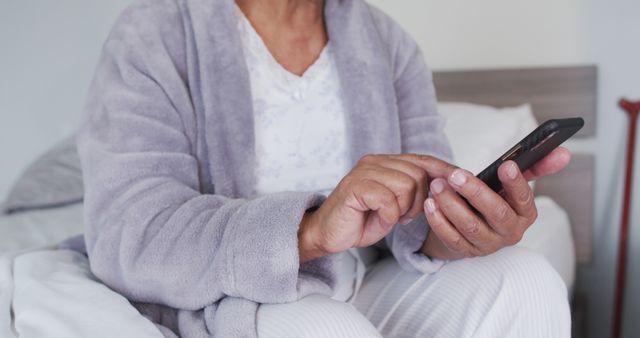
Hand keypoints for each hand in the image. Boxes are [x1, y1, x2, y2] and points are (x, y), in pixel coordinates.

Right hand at [298, 154, 456, 262]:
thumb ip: (414, 191)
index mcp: (385, 162)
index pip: (422, 160)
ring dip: (404, 209)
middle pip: (418, 174)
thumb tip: (446, 184)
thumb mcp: (396, 205)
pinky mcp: (354, 187)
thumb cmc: (362, 220)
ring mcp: (363, 172)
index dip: (444, 170)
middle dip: (419, 200)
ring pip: (406, 185)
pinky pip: (387, 200)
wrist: (329, 234)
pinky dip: (388, 215)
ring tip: (392, 217)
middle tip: (405, 216)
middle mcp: (374, 161)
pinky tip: (379, 219)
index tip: (463, 179)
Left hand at [421, 147, 570, 259]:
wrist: (472, 228)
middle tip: (456, 175)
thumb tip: (564, 152)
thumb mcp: (513, 184)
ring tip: (437, 186)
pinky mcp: (465, 251)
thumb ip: (536, 166)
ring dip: (451, 205)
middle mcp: (510, 232)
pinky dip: (438, 221)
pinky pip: (451, 238)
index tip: (506, 165)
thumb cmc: (495, 199)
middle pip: (496, 214)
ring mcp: (487, 244)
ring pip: (470, 226)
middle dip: (476, 193)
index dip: (517, 183)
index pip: (524, 199)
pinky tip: (429, 203)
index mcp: (526, 214)